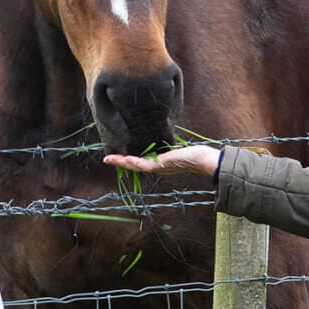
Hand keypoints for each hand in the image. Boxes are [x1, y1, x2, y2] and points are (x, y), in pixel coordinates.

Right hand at [104, 145, 219, 176]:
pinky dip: (133, 162)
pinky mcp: (160, 166)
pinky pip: (143, 165)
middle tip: (107, 159)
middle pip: (134, 165)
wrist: (202, 160)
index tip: (119, 155)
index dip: (129, 158)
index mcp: (159, 163)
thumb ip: (169, 145)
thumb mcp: (177, 147)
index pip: (141, 161)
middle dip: (120, 162)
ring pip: (135, 166)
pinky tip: (124, 159)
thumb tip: (169, 139)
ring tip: (109, 159)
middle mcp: (157, 167)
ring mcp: (158, 168)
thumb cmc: (193, 153)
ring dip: (122, 162)